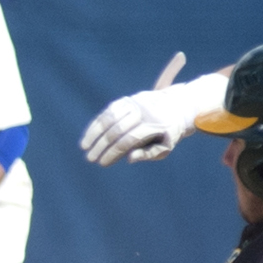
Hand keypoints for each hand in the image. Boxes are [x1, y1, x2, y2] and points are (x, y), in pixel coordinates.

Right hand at [79, 70, 226, 166]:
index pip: (128, 140)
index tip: (102, 163)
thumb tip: (129, 158)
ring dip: (95, 133)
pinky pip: (108, 111)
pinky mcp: (127, 99)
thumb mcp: (165, 147)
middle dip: (101, 146)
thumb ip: (148, 154)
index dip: (113, 153)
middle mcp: (143, 111)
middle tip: (90, 158)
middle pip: (116, 130)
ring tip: (84, 147)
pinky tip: (89, 134)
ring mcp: (134, 103)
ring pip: (109, 118)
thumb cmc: (169, 133)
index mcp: (154, 125)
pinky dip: (97, 123)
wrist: (177, 105)